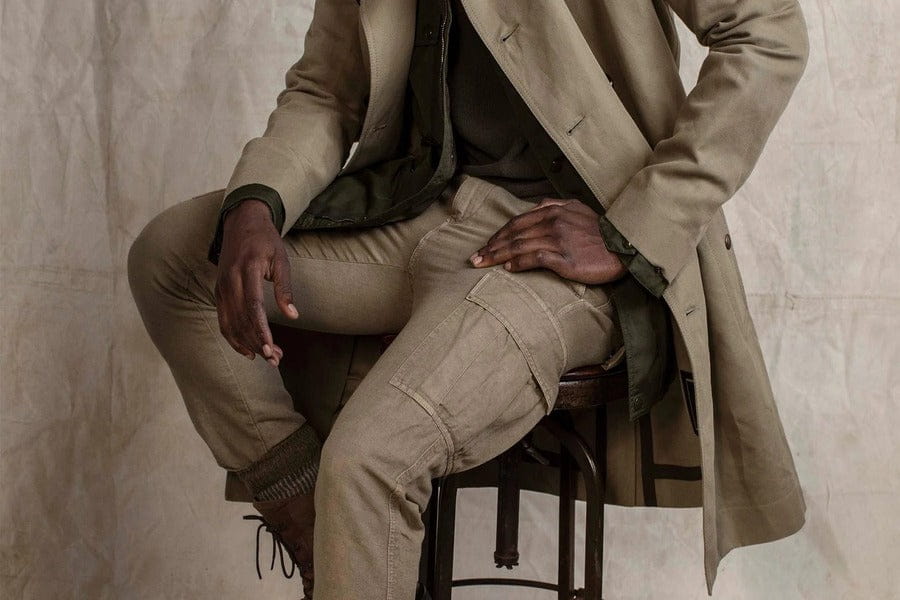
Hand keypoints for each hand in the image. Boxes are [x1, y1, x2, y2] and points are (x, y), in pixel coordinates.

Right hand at [214, 199, 298, 366]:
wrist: (241, 222)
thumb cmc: (266, 241)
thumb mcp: (281, 260)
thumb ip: (285, 289)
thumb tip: (293, 316)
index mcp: (247, 270)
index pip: (253, 307)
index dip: (261, 331)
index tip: (271, 349)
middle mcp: (230, 280)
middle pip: (241, 319)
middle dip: (257, 342)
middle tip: (275, 359)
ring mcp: (221, 286)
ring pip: (229, 323)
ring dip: (246, 343)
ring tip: (266, 358)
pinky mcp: (218, 291)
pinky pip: (223, 319)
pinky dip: (232, 337)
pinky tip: (247, 349)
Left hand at [469, 198, 627, 284]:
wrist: (624, 248)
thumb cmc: (601, 232)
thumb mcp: (579, 209)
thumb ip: (556, 205)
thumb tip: (537, 206)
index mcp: (554, 211)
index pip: (518, 222)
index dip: (499, 234)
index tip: (486, 244)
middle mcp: (553, 223)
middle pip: (514, 234)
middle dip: (491, 246)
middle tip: (475, 257)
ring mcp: (558, 241)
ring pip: (519, 246)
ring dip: (498, 256)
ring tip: (483, 264)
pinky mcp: (565, 259)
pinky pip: (535, 259)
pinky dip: (518, 263)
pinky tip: (508, 268)